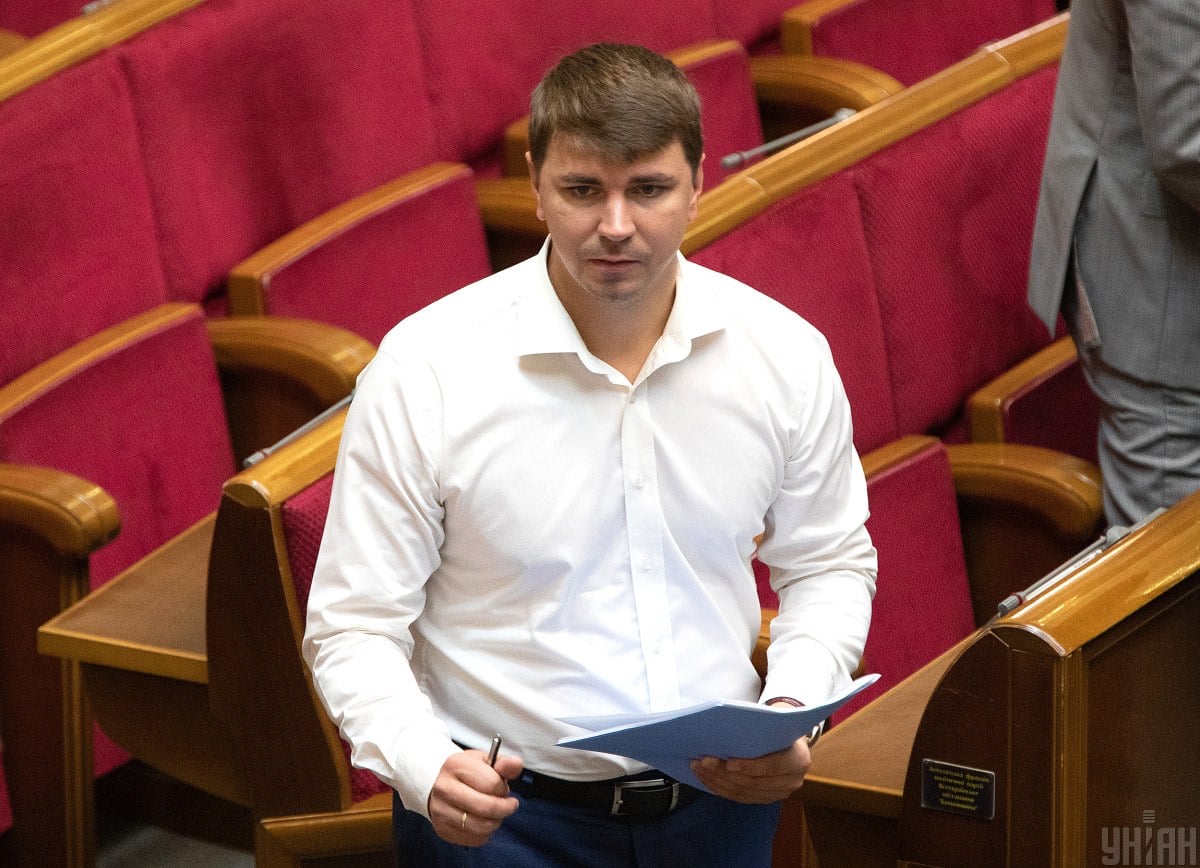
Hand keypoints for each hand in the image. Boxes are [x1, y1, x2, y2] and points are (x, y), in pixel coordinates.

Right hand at [427, 749, 523, 845]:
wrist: (438, 784)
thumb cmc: (465, 773)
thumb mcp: (485, 760)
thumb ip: (505, 764)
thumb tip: (515, 765)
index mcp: (456, 766)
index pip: (491, 784)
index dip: (503, 788)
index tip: (503, 788)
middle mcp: (445, 789)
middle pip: (486, 808)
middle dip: (505, 809)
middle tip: (509, 805)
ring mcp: (441, 811)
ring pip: (482, 827)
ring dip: (496, 822)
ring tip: (495, 813)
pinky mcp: (442, 830)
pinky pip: (474, 839)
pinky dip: (485, 833)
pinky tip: (482, 821)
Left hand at [689, 714, 811, 803]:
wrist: (790, 740)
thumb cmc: (779, 728)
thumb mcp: (777, 724)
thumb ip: (761, 730)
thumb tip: (727, 726)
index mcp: (798, 760)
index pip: (772, 766)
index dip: (750, 767)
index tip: (729, 763)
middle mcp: (792, 781)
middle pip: (754, 782)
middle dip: (724, 773)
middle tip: (703, 762)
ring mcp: (779, 793)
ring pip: (744, 793)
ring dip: (718, 781)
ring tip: (699, 769)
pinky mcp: (766, 798)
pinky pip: (740, 798)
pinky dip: (721, 789)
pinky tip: (707, 779)